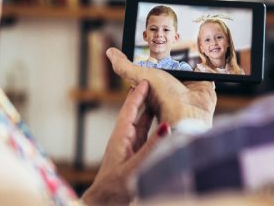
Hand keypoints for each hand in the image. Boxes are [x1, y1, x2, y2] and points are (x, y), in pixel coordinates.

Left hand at [82, 80, 169, 205]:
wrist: (106, 203)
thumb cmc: (115, 188)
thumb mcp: (135, 166)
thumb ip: (151, 147)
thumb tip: (167, 126)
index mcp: (120, 138)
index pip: (130, 111)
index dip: (137, 95)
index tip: (145, 80)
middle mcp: (125, 140)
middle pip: (136, 114)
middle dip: (144, 99)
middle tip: (155, 83)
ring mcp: (130, 149)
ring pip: (142, 125)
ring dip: (150, 112)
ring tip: (160, 98)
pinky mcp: (135, 157)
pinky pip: (146, 137)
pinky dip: (154, 127)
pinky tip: (162, 124)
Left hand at [106, 48, 216, 126]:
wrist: (191, 115)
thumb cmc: (164, 101)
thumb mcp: (141, 76)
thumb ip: (125, 66)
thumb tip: (110, 52)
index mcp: (153, 92)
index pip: (150, 75)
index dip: (152, 65)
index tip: (154, 52)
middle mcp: (171, 93)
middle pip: (171, 72)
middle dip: (174, 63)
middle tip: (174, 49)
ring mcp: (189, 92)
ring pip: (190, 74)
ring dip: (190, 65)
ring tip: (190, 53)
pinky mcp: (205, 91)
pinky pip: (206, 76)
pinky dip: (206, 69)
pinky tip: (204, 61)